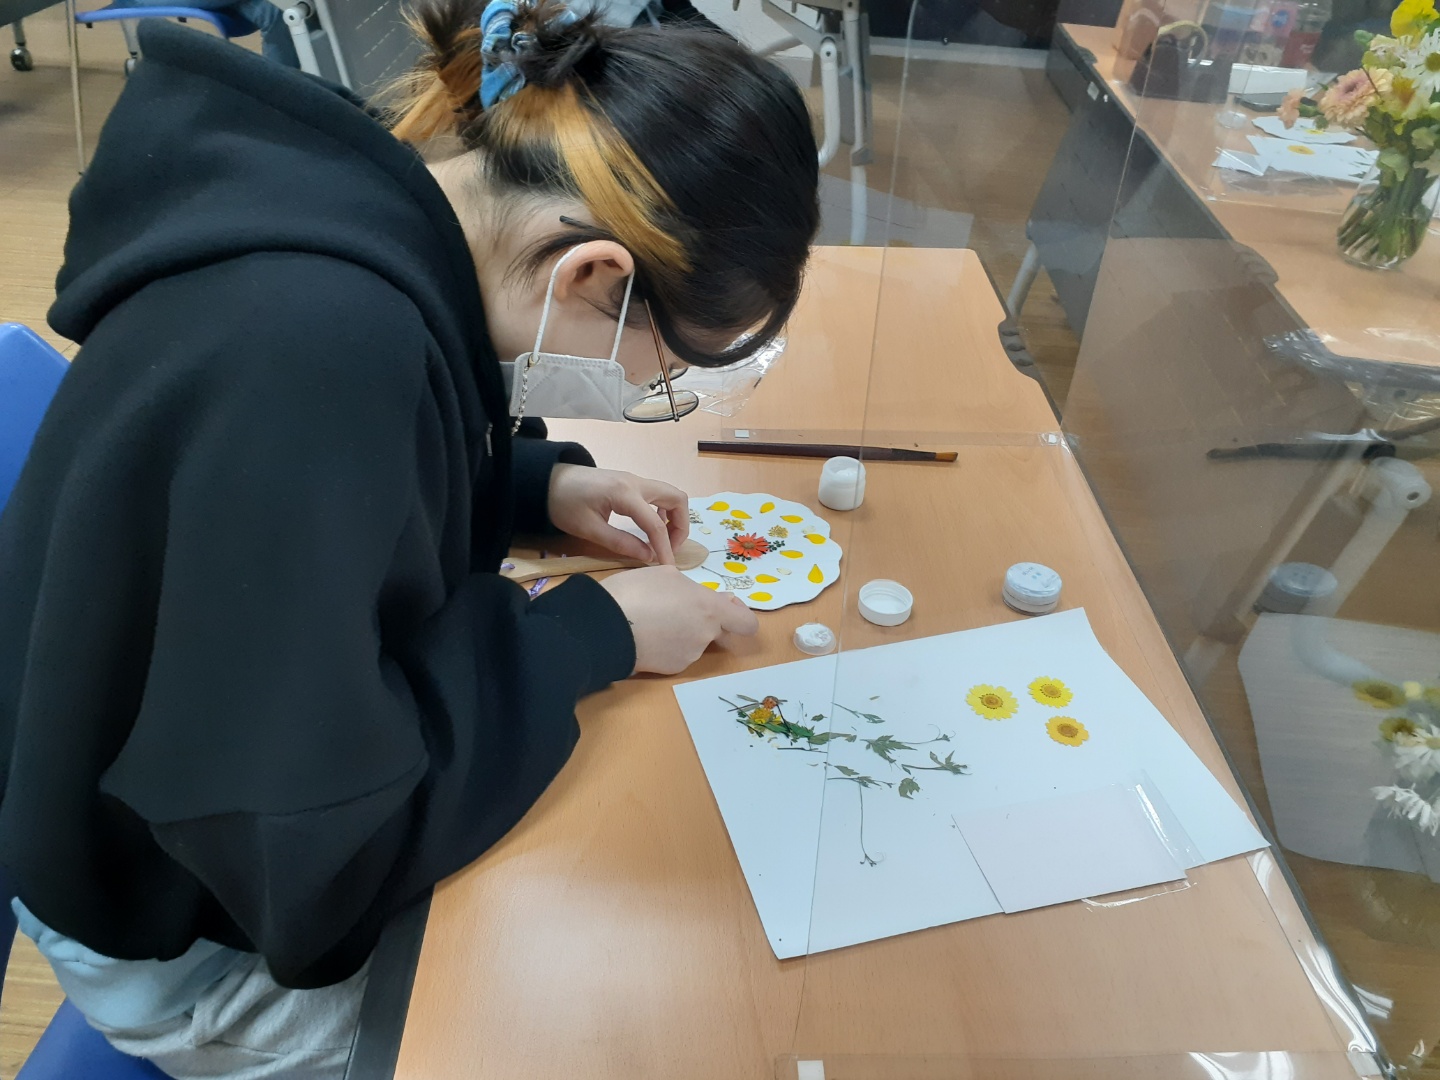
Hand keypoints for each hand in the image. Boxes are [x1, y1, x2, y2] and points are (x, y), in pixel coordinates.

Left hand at [548, 465, 688, 564]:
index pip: (656, 524)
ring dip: (674, 517)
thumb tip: (648, 557)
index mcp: (624, 494)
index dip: (665, 548)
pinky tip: (650, 527)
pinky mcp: (630, 483)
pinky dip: (663, 511)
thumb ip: (620, 543)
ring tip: (662, 540)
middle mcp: (636, 482)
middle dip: (680, 526)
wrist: (547, 480)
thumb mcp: (588, 529)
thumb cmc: (563, 504)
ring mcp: (634, 480)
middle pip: (677, 499)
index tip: (667, 568)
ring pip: (670, 494)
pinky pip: (658, 494)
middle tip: (669, 548)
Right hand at [602, 566, 758, 674]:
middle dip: (703, 621)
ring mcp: (689, 655)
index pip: (747, 623)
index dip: (740, 615)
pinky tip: (646, 636)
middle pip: (716, 630)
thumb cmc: (636, 591)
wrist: (604, 626)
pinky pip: (676, 654)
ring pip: (694, 642)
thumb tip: (700, 600)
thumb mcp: (666, 575)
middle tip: (676, 610)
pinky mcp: (670, 669)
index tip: (725, 608)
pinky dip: (667, 646)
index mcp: (709, 608)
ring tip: (652, 620)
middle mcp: (705, 635)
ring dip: (682, 632)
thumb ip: (692, 589)